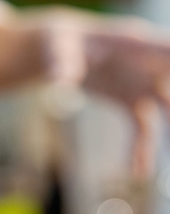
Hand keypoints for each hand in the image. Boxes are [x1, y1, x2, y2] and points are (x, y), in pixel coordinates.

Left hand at [42, 10, 169, 176]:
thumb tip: (58, 83)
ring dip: (168, 134)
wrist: (55, 50)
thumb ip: (61, 64)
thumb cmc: (58, 43)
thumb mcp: (55, 49)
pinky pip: (142, 127)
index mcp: (135, 44)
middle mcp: (147, 64)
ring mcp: (142, 84)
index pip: (169, 50)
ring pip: (167, 110)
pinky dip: (141, 148)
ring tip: (155, 165)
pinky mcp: (131, 101)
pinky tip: (137, 170)